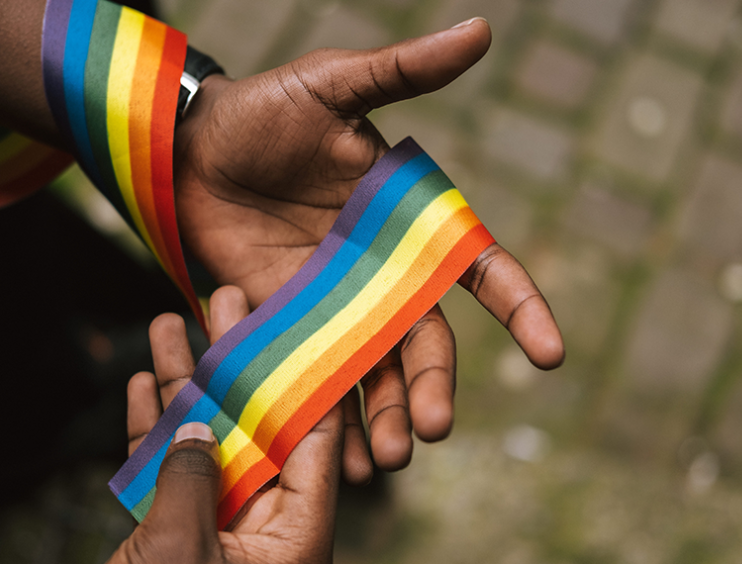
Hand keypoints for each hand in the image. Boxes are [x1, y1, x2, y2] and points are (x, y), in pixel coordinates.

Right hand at [111, 286, 342, 563]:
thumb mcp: (184, 550)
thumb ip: (195, 482)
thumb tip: (197, 430)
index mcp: (293, 534)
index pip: (314, 439)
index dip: (303, 377)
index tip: (296, 322)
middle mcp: (262, 525)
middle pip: (254, 426)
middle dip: (235, 362)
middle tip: (225, 298)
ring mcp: (215, 527)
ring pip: (203, 440)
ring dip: (183, 383)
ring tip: (167, 321)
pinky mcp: (170, 534)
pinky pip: (165, 471)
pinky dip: (153, 429)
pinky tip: (143, 381)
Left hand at [173, 18, 563, 479]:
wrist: (190, 147)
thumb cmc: (266, 110)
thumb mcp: (334, 86)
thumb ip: (402, 71)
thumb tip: (482, 30)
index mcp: (409, 224)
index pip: (480, 268)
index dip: (521, 308)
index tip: (551, 352)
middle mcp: (382, 275)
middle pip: (424, 342)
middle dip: (431, 387)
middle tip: (428, 430)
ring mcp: (335, 307)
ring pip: (372, 374)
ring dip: (382, 419)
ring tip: (381, 462)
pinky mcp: (285, 326)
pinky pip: (311, 378)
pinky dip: (322, 417)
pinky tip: (324, 456)